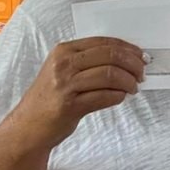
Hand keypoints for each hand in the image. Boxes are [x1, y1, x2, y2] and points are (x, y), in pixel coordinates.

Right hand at [13, 37, 145, 146]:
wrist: (28, 126)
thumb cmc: (51, 98)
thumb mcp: (64, 70)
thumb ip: (90, 61)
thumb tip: (127, 57)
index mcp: (64, 50)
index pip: (105, 42)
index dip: (128, 49)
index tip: (141, 56)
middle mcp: (63, 64)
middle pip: (111, 56)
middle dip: (133, 64)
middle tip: (141, 74)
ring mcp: (65, 84)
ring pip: (110, 75)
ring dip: (128, 82)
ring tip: (133, 88)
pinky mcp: (69, 105)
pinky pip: (104, 96)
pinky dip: (118, 96)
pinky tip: (120, 97)